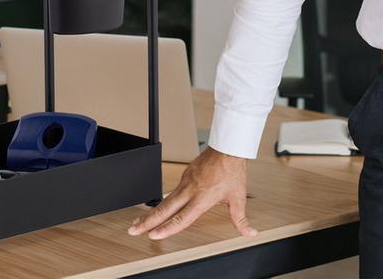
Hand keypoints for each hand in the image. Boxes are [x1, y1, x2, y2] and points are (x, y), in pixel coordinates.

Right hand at [127, 146, 257, 240]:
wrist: (227, 147)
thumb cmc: (232, 170)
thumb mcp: (238, 197)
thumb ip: (241, 219)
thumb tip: (249, 233)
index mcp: (201, 199)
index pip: (181, 218)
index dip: (166, 228)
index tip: (153, 235)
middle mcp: (190, 190)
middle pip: (164, 209)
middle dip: (147, 221)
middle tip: (134, 229)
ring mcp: (186, 181)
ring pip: (165, 199)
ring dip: (152, 212)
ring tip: (140, 221)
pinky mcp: (186, 174)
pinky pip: (173, 190)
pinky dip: (163, 200)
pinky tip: (160, 206)